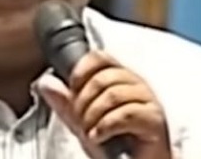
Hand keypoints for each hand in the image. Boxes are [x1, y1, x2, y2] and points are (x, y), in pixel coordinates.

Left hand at [38, 51, 170, 158]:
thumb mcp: (83, 122)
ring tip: (89, 132)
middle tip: (80, 122)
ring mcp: (148, 100)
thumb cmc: (115, 143)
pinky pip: (126, 114)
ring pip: (112, 95)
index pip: (99, 57)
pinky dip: (105, 126)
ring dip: (93, 116)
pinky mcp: (155, 119)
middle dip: (83, 102)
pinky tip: (98, 136)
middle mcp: (136, 84)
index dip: (81, 71)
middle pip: (102, 78)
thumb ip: (66, 103)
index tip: (72, 90)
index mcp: (120, 78)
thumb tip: (45, 82)